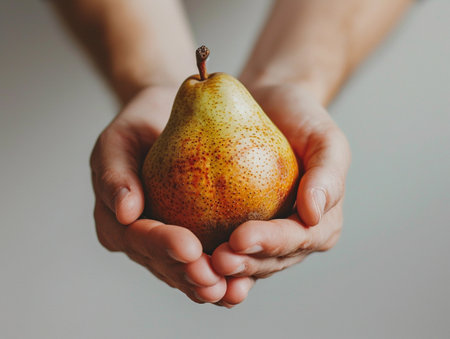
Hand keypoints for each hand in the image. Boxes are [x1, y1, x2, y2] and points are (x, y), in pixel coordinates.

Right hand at [90, 86, 226, 303]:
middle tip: (213, 279)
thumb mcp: (119, 140)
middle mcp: (142, 242)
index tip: (188, 246)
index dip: (161, 246)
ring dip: (207, 284)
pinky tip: (245, 280)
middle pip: (163, 264)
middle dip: (187, 275)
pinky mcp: (197, 240)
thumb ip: (114, 174)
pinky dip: (226, 274)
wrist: (166, 119)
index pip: (137, 238)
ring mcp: (168, 246)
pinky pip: (210, 260)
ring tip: (230, 289)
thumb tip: (125, 212)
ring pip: (187, 272)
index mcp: (117, 223)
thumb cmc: (140, 127)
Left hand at [211, 83, 350, 306]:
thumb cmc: (301, 119)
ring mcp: (264, 237)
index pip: (297, 239)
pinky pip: (222, 245)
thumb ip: (327, 174)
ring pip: (246, 263)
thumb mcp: (325, 138)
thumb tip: (313, 215)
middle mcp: (293, 238)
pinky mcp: (237, 228)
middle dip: (244, 265)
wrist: (271, 105)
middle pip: (269, 260)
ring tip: (200, 265)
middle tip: (216, 260)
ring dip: (224, 269)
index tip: (239, 238)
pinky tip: (186, 257)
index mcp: (320, 225)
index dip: (270, 244)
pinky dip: (207, 255)